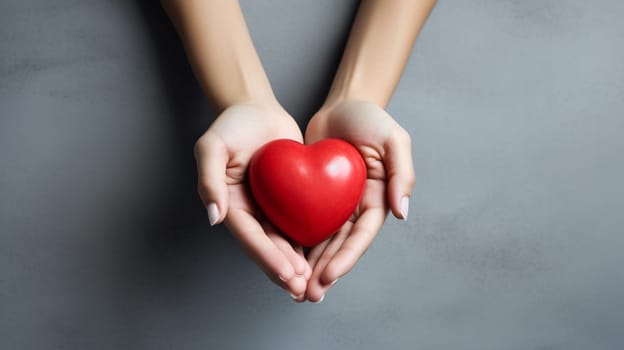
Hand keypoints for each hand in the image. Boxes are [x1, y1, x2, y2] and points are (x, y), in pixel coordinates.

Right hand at [194, 103, 310, 298]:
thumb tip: (215, 218)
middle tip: (303, 289)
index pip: (250, 238)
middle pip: (269, 246)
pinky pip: (300, 222)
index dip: (268, 258)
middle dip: (285, 270)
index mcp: (231, 204)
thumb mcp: (212, 147)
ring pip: (285, 240)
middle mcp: (251, 211)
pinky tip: (324, 256)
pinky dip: (309, 241)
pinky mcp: (290, 198)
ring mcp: (271, 206)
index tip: (286, 275)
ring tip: (313, 282)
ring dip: (298, 263)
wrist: (257, 108)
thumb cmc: (231, 125)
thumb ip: (209, 180)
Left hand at [303, 100, 415, 301]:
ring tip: (296, 288)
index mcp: (377, 198)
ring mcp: (336, 203)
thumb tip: (402, 213)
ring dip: (311, 265)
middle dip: (326, 271)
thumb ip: (402, 173)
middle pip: (341, 246)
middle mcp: (357, 207)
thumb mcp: (394, 139)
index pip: (361, 235)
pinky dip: (298, 243)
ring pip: (323, 241)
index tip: (329, 276)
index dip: (347, 258)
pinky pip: (306, 223)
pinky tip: (285, 260)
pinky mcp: (315, 196)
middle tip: (309, 293)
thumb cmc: (370, 118)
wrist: (342, 103)